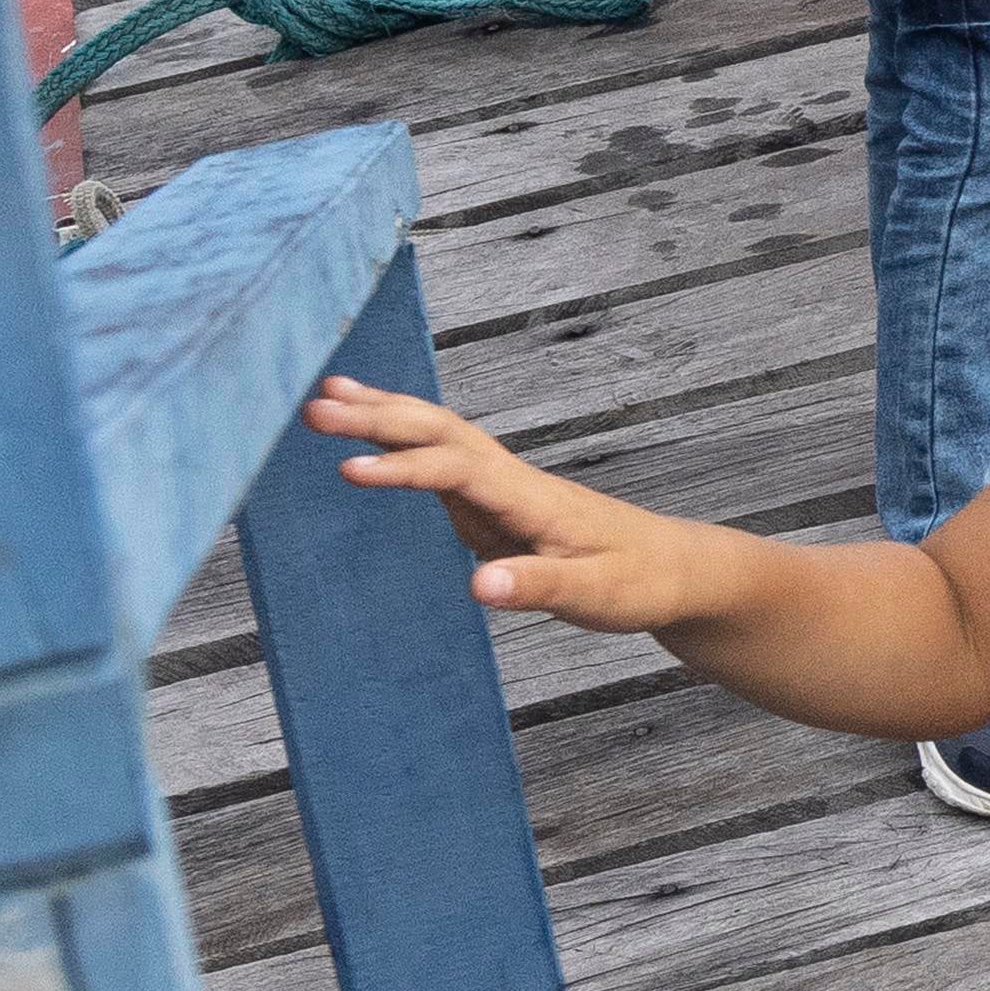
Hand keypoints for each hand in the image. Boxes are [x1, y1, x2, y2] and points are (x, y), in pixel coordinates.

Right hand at [314, 376, 768, 643]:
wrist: (674, 567)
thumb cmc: (639, 581)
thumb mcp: (595, 595)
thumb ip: (538, 586)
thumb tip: (480, 584)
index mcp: (532, 498)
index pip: (458, 470)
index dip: (404, 468)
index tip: (349, 470)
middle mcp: (512, 480)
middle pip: (440, 432)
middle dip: (378, 416)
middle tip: (314, 406)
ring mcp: (501, 487)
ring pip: (438, 435)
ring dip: (384, 413)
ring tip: (325, 395)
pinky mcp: (495, 502)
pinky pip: (439, 459)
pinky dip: (400, 439)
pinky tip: (367, 432)